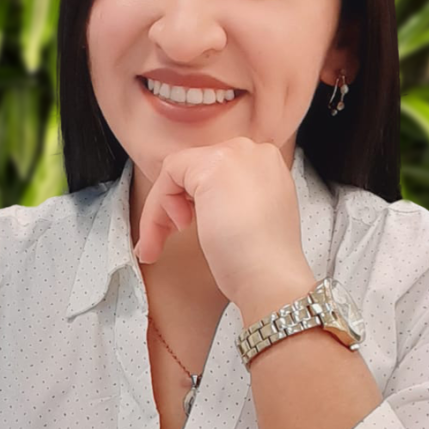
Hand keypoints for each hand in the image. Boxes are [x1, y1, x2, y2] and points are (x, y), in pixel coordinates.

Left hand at [132, 138, 311, 308]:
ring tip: (163, 242)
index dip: (194, 199)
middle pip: (195, 168)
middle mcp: (254, 152)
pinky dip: (157, 207)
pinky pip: (168, 175)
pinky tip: (168, 233)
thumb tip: (202, 200)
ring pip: (178, 171)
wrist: (271, 276)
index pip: (215, 171)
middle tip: (168, 235)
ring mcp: (234, 154)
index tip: (186, 226)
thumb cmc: (262, 261)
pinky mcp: (211, 165)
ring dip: (162, 209)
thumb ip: (232, 198)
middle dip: (175, 202)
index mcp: (267, 165)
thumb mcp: (251, 217)